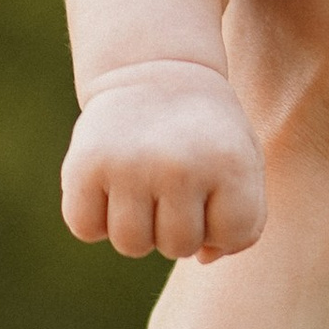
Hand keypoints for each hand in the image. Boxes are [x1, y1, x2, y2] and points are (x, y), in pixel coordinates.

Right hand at [62, 63, 265, 262]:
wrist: (154, 71)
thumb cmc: (206, 132)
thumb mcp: (243, 162)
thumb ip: (243, 219)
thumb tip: (204, 258)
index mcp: (230, 163)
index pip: (232, 236)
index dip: (223, 224)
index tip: (216, 192)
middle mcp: (179, 166)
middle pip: (178, 246)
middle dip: (178, 226)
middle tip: (175, 188)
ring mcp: (129, 166)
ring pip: (131, 245)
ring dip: (138, 228)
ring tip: (144, 192)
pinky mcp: (85, 165)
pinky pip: (86, 228)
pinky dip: (94, 218)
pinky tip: (110, 189)